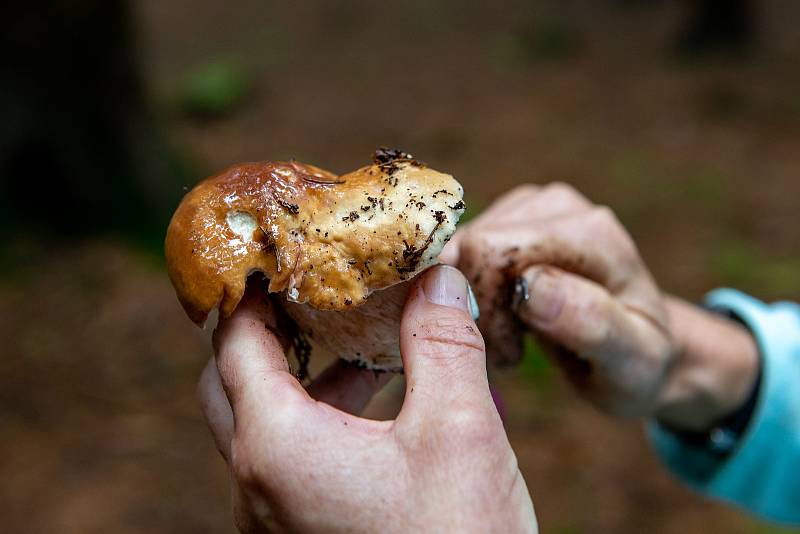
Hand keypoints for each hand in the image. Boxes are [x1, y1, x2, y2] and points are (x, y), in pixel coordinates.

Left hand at [197, 265, 536, 532]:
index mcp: (277, 447)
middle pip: (230, 381)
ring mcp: (272, 518)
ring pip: (260, 423)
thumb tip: (440, 276)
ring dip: (302, 375)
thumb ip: (443, 343)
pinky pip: (287, 459)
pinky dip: (320, 417)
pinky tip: (381, 405)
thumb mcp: (460, 432)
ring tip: (361, 342)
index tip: (278, 248)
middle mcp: (256, 485)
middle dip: (266, 329)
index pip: (234, 341)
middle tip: (310, 290)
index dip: (251, 287)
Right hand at [446, 183, 757, 426]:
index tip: (513, 356)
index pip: (494, 252)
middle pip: (472, 246)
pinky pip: (460, 251)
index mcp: (591, 233)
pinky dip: (470, 292)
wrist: (637, 349)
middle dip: (477, 305)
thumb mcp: (631, 360)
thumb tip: (530, 282)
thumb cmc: (636, 362)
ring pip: (459, 249)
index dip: (485, 308)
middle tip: (508, 350)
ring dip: (472, 302)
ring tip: (510, 340)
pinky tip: (501, 320)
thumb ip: (590, 321)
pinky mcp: (509, 217)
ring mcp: (531, 206)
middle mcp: (558, 205)